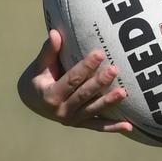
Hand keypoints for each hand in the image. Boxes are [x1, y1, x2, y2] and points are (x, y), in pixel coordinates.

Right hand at [17, 30, 132, 133]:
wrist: (32, 101)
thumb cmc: (37, 78)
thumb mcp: (39, 66)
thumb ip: (48, 51)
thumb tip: (55, 33)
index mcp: (50, 95)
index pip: (71, 79)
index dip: (85, 67)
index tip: (99, 53)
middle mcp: (61, 111)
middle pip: (84, 95)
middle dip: (100, 82)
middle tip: (115, 69)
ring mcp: (72, 120)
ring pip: (93, 110)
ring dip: (109, 102)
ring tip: (124, 93)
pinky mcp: (80, 124)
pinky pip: (98, 126)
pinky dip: (113, 127)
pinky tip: (129, 126)